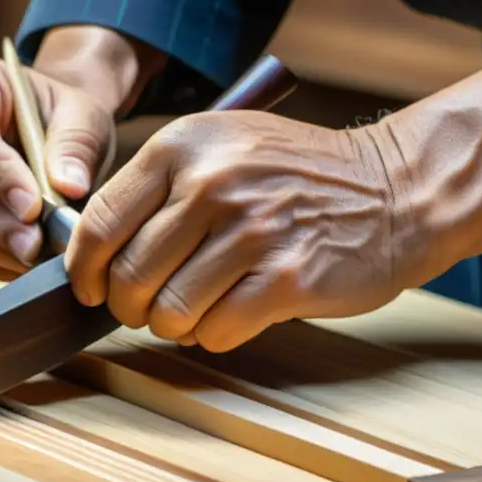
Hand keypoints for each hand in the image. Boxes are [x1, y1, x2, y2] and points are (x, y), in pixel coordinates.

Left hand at [64, 110, 426, 351]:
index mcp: (184, 146)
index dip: (85, 270)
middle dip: (131, 306)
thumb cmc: (299, 177)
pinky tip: (235, 313)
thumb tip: (95, 251)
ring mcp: (252, 232)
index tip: (91, 289)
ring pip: (168, 312)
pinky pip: (215, 332)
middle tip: (150, 307)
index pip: (99, 223)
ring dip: (174, 324)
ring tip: (198, 309)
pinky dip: (215, 334)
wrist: (396, 189)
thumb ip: (160, 189)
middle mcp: (212, 184)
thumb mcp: (223, 148)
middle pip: (129, 276)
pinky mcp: (288, 279)